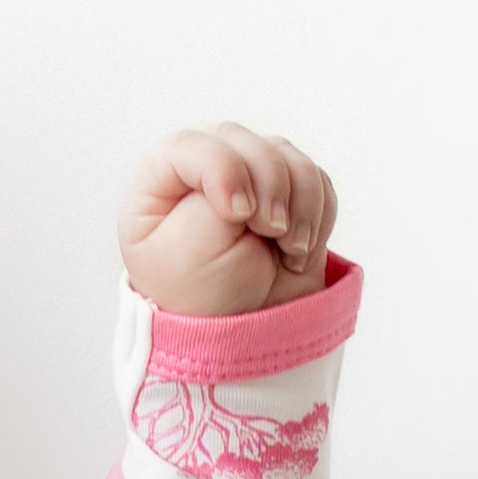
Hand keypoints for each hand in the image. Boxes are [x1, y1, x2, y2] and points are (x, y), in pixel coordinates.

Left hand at [119, 125, 338, 317]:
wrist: (247, 334)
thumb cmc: (204, 298)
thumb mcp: (192, 251)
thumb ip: (217, 194)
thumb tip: (255, 176)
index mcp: (160, 186)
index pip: (187, 146)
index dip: (221, 168)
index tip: (238, 213)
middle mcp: (203, 172)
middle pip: (245, 143)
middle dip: (270, 187)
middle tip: (271, 232)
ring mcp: (248, 178)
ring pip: (287, 156)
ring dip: (300, 204)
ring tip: (288, 250)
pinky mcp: (287, 192)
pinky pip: (316, 180)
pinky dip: (317, 215)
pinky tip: (297, 251)